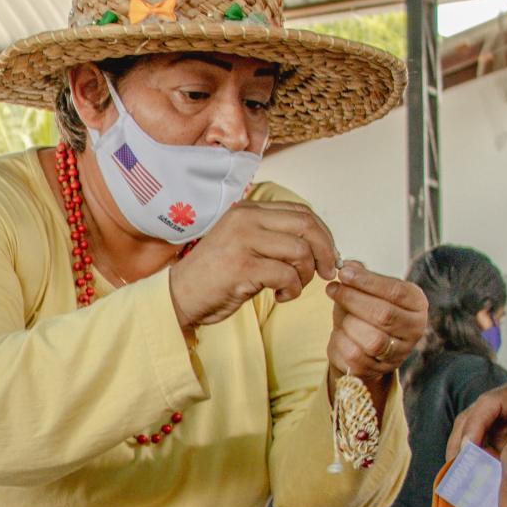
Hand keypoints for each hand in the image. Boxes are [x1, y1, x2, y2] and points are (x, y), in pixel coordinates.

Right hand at [170, 200, 339, 331]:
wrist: (178, 296)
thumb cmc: (214, 276)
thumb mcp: (244, 244)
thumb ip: (273, 238)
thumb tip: (318, 246)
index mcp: (248, 210)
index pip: (302, 212)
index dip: (323, 234)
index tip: (328, 256)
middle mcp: (245, 219)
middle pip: (307, 225)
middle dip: (325, 252)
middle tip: (326, 272)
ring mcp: (242, 241)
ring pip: (300, 251)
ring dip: (305, 275)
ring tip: (292, 287)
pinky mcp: (242, 267)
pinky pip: (286, 275)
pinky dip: (292, 289)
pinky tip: (281, 296)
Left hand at [325, 262, 426, 378]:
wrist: (365, 345)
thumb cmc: (368, 312)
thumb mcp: (368, 290)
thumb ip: (360, 276)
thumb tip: (348, 265)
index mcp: (417, 304)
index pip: (395, 291)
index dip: (367, 281)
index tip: (344, 273)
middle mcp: (415, 329)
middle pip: (383, 315)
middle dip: (353, 300)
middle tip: (333, 289)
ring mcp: (400, 352)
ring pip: (371, 340)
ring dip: (348, 324)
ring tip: (341, 314)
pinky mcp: (379, 369)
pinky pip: (355, 356)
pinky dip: (341, 342)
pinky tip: (340, 332)